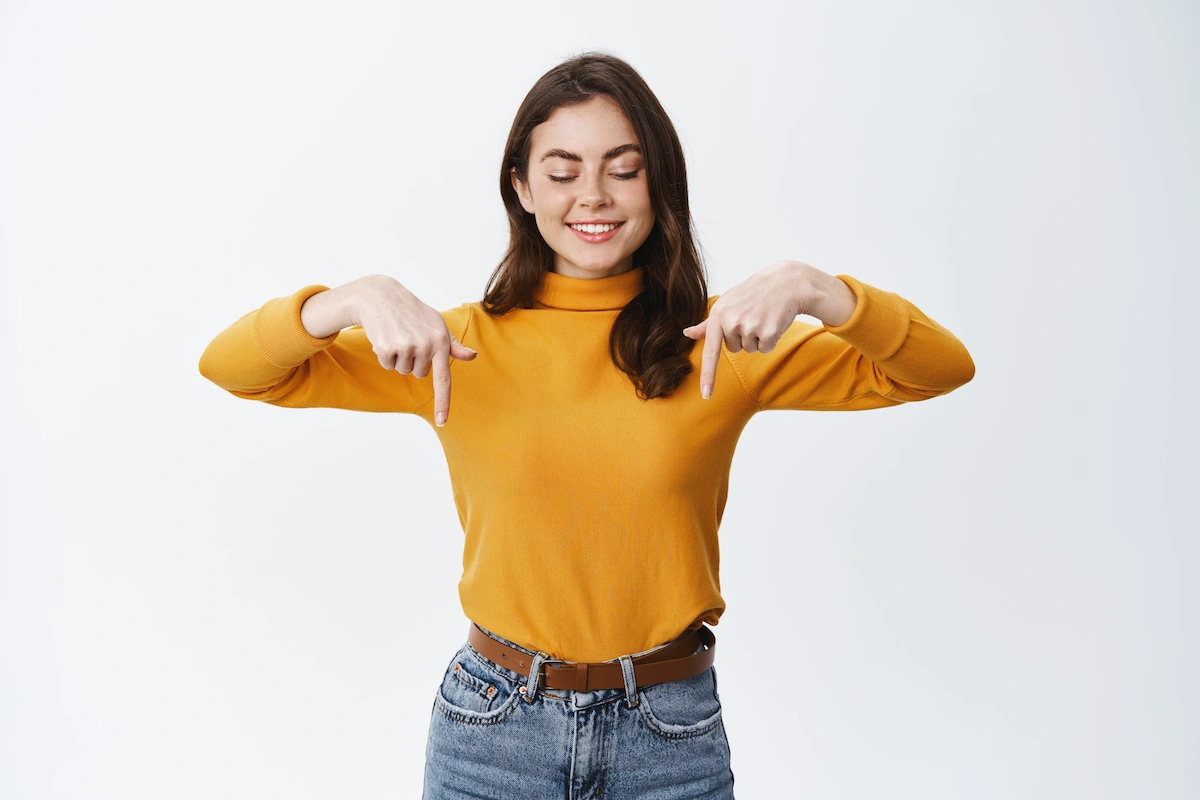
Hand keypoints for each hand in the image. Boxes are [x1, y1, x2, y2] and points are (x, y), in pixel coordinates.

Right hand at [348, 275, 476, 425]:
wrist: (382, 296)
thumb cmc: (413, 312)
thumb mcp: (436, 324)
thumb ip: (452, 344)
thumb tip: (472, 356)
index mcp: (441, 341)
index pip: (443, 378)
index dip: (443, 402)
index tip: (443, 422)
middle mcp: (425, 346)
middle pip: (420, 373)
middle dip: (413, 359)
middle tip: (409, 337)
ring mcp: (406, 347)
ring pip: (403, 370)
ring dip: (398, 356)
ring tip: (398, 335)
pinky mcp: (387, 348)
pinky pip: (387, 365)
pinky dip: (385, 354)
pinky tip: (386, 337)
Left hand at [682, 261, 812, 398]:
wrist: (785, 282)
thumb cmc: (752, 293)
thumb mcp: (727, 303)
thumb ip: (708, 323)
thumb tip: (687, 333)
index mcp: (718, 315)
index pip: (710, 352)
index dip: (708, 375)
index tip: (705, 394)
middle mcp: (732, 322)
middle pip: (734, 349)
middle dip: (743, 336)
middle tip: (752, 316)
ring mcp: (750, 327)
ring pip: (750, 349)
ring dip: (757, 337)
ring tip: (763, 316)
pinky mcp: (768, 333)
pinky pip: (765, 348)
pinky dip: (770, 338)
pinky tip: (773, 321)